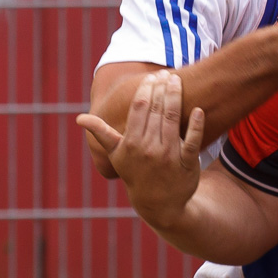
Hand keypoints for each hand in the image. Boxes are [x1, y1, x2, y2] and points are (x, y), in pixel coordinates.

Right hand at [77, 72, 205, 225]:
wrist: (158, 204)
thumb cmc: (135, 173)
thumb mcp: (116, 155)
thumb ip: (101, 133)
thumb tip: (79, 118)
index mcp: (131, 144)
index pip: (139, 108)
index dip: (146, 89)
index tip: (151, 77)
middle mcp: (149, 148)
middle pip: (157, 110)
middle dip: (161, 88)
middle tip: (166, 73)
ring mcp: (169, 155)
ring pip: (173, 119)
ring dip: (176, 97)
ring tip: (177, 80)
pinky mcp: (187, 162)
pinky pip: (193, 140)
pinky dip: (196, 124)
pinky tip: (198, 109)